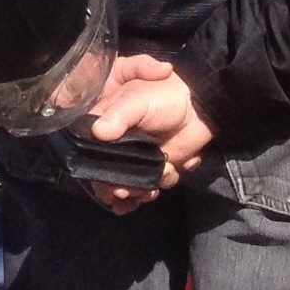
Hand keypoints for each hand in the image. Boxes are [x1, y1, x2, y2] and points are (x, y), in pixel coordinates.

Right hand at [81, 55, 213, 210]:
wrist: (198, 109)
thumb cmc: (163, 98)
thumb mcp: (137, 101)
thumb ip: (119, 115)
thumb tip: (98, 133)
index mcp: (106, 125)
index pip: (90, 151)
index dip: (94, 169)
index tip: (104, 181)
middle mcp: (117, 144)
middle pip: (108, 174)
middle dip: (117, 187)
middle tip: (126, 192)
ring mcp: (136, 158)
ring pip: (128, 184)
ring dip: (138, 191)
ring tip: (150, 189)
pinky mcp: (155, 169)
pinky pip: (148, 187)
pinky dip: (155, 189)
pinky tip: (164, 177)